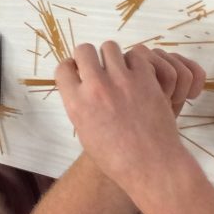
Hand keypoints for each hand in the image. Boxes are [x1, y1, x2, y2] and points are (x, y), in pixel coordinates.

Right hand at [56, 42, 204, 189]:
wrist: (151, 166)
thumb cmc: (116, 159)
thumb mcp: (85, 134)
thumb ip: (80, 106)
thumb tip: (81, 87)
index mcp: (76, 103)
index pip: (63, 68)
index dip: (71, 69)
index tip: (79, 73)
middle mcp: (96, 88)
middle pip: (84, 50)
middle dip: (90, 57)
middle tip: (99, 68)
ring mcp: (121, 81)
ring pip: (110, 47)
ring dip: (113, 57)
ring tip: (120, 70)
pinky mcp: (145, 79)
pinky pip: (136, 54)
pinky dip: (136, 62)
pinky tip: (138, 75)